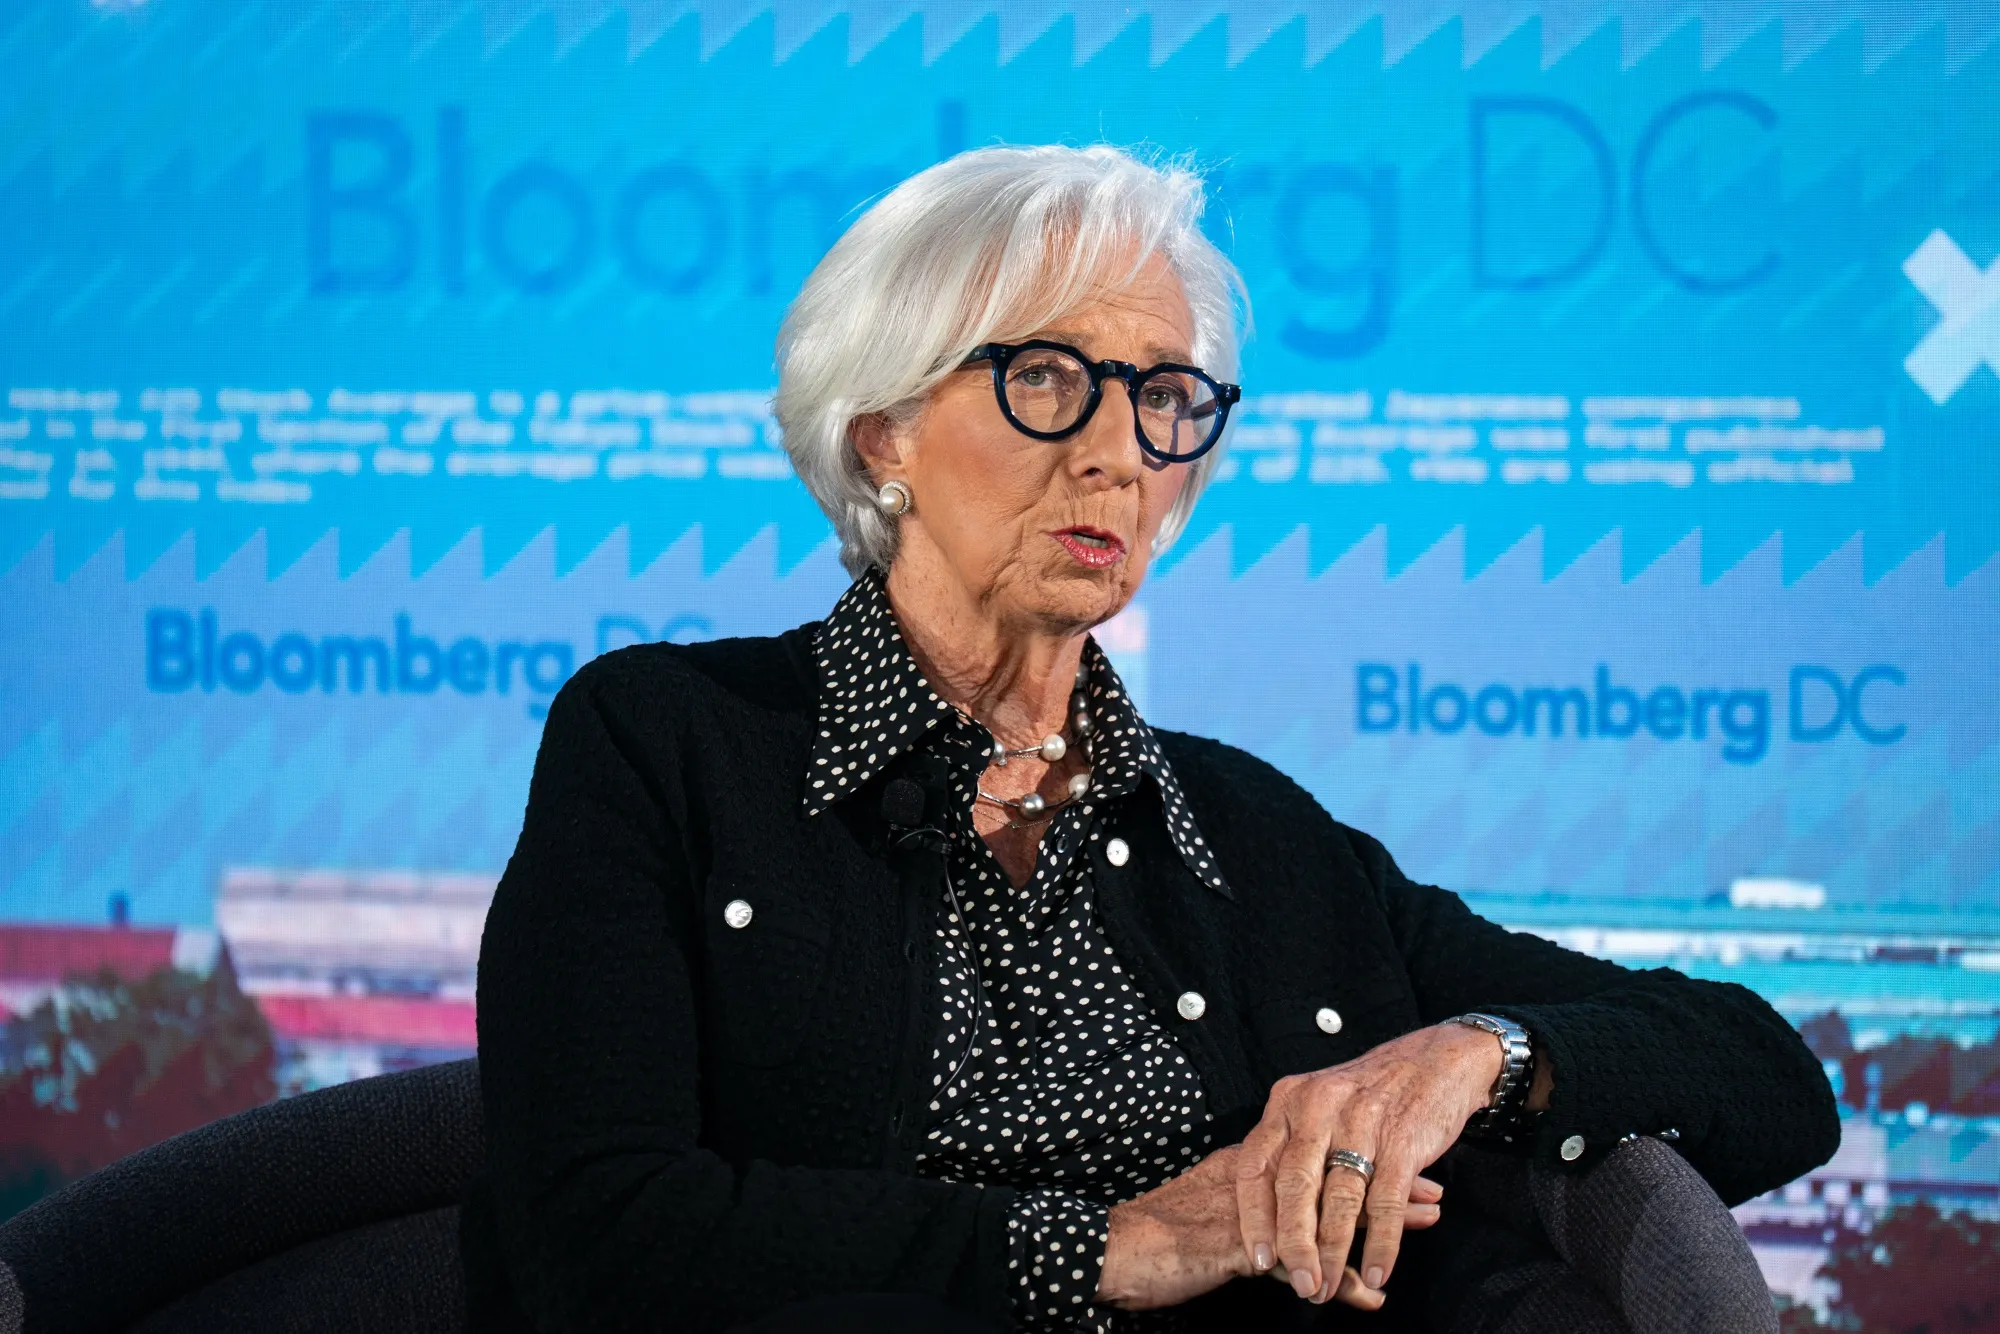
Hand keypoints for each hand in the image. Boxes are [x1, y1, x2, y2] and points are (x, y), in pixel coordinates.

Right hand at [1096, 1148, 1446, 1310]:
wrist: (1106, 1247)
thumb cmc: (1158, 1234)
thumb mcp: (1216, 1213)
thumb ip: (1255, 1211)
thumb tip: (1292, 1223)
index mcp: (1245, 1164)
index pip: (1317, 1155)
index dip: (1363, 1160)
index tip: (1407, 1163)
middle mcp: (1251, 1179)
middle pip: (1330, 1176)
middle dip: (1384, 1186)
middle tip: (1433, 1193)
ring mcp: (1245, 1210)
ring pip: (1324, 1211)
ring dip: (1374, 1223)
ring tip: (1420, 1230)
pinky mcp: (1235, 1244)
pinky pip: (1298, 1260)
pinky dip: (1337, 1278)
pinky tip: (1367, 1294)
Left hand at [1235, 1024, 1504, 1308]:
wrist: (1437, 1060)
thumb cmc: (1372, 1092)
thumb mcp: (1319, 1104)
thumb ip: (1291, 1145)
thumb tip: (1266, 1211)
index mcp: (1289, 1100)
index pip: (1255, 1165)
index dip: (1253, 1217)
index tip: (1258, 1257)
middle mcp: (1318, 1108)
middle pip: (1293, 1188)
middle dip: (1294, 1246)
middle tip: (1299, 1286)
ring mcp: (1360, 1124)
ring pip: (1338, 1201)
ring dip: (1333, 1254)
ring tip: (1327, 1288)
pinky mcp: (1401, 1142)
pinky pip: (1384, 1204)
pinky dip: (1380, 1245)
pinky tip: (1375, 1273)